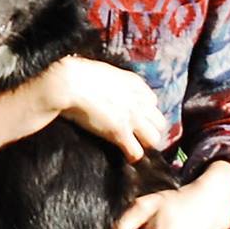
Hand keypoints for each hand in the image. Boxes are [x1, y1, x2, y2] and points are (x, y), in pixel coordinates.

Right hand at [48, 57, 166, 160]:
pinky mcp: (120, 132)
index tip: (135, 115)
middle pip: (159, 122)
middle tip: (137, 134)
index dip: (144, 111)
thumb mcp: (105, 72)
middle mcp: (138, 101)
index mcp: (135, 84)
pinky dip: (132, 156)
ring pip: (154, 139)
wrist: (69, 83)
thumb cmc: (79, 74)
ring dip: (144, 143)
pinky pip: (137, 152)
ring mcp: (132, 118)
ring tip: (132, 145)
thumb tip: (110, 87)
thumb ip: (114, 82)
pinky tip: (126, 156)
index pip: (153, 102)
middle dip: (150, 129)